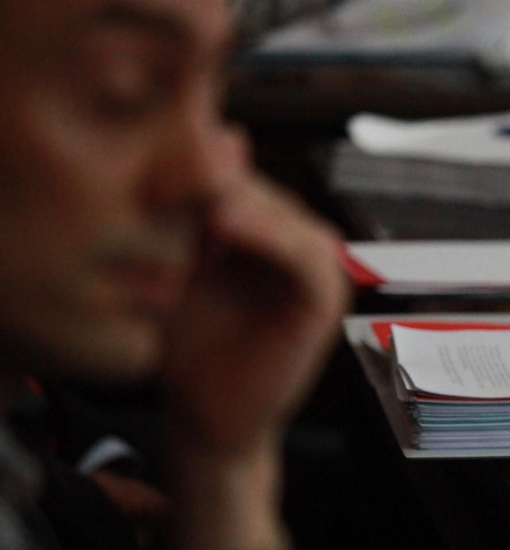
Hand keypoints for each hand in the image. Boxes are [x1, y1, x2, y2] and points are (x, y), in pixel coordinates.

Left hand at [161, 146, 348, 458]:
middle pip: (254, 185)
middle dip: (204, 173)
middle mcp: (296, 239)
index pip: (234, 172)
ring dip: (231, 196)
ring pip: (278, 210)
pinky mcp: (324, 299)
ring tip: (181, 188)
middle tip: (154, 168)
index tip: (146, 143)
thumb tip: (219, 135)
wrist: (206, 415)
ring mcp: (317, 267)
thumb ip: (189, 205)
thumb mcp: (177, 260)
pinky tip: (222, 222)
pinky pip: (302, 253)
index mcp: (265, 226)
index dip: (195, 154)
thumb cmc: (189, 344)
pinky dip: (267, 233)